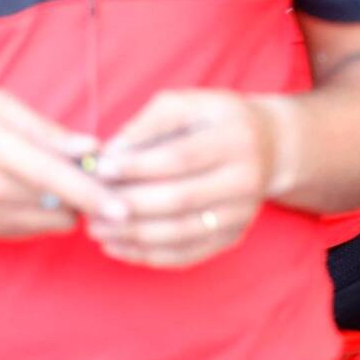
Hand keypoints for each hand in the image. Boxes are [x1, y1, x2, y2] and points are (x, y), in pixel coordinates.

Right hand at [0, 89, 122, 239]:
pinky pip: (28, 231)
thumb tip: (88, 146)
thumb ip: (44, 129)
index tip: (125, 206)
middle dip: (90, 198)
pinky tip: (38, 196)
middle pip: (63, 208)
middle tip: (100, 178)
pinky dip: (43, 218)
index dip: (95, 194)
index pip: (58, 178)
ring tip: (68, 185)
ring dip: (69, 209)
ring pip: (50, 224)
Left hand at [89, 90, 279, 267]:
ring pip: (179, 232)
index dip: (137, 166)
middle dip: (127, 205)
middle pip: (179, 199)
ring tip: (96, 228)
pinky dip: (147, 255)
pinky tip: (117, 246)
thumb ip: (148, 124)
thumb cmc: (216, 120)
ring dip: (131, 235)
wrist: (270, 146)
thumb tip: (110, 156)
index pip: (180, 158)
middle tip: (89, 206)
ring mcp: (241, 213)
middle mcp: (245, 179)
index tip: (100, 168)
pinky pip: (186, 254)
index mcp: (235, 139)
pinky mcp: (232, 236)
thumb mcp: (188, 104)